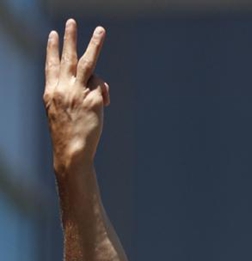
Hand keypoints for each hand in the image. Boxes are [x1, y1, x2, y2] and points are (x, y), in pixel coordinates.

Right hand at [43, 18, 109, 172]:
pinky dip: (104, 92)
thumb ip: (74, 96)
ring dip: (94, 44)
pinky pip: (101, 87)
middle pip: (68, 58)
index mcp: (51, 92)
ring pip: (88, 63)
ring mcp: (78, 93)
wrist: (72, 152)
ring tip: (100, 30)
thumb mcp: (61, 114)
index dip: (52, 49)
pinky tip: (105, 102)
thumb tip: (100, 89)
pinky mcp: (93, 100)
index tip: (53, 34)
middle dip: (70, 39)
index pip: (51, 65)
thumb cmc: (67, 137)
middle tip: (71, 22)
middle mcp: (63, 89)